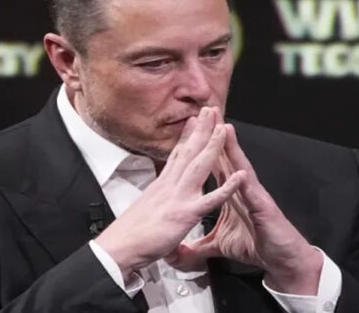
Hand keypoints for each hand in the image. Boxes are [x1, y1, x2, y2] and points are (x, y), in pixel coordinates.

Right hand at [94, 107, 244, 279]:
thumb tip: (155, 202)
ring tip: (224, 127)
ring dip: (213, 145)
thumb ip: (154, 205)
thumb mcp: (144, 212)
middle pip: (188, 151)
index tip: (193, 120)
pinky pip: (211, 199)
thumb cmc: (129, 235)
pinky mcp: (185, 214)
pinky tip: (240, 176)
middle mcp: (169, 186)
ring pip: (199, 165)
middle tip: (211, 110)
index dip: (186, 137)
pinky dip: (227, 187)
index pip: (176, 155)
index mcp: (161, 186)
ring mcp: (178, 197)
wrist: (118, 248)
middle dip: (201, 130)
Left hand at [169, 124, 323, 294]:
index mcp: (229, 192)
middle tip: (205, 112)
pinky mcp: (263, 209)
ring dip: (232, 148)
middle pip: (225, 157)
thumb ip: (199, 245)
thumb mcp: (219, 244)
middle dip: (215, 135)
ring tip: (224, 127)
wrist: (281, 260)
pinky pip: (253, 193)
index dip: (201, 146)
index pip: (213, 164)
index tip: (190, 129)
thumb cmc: (254, 246)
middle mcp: (241, 188)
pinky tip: (241, 170)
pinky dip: (246, 181)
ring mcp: (253, 195)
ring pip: (239, 167)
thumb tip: (180, 250)